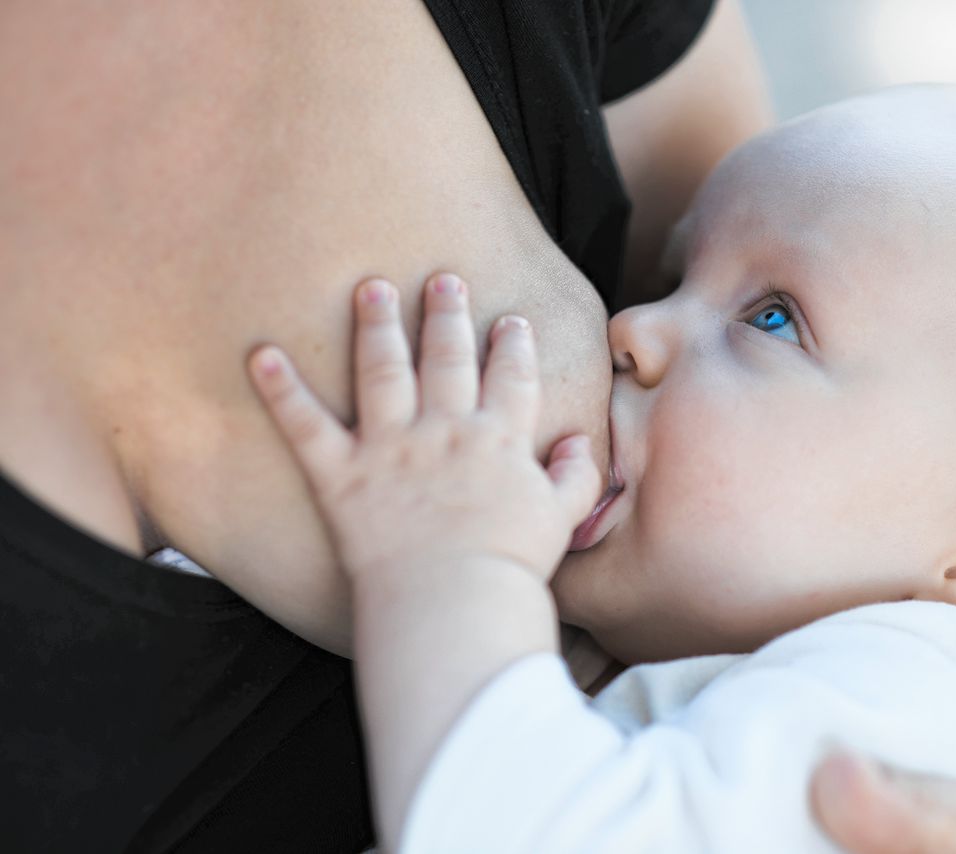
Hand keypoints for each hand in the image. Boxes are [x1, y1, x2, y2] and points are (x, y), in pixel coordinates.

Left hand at [247, 274, 600, 588]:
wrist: (454, 601)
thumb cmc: (511, 565)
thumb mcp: (560, 518)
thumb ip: (575, 475)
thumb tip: (578, 441)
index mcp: (498, 439)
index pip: (510, 377)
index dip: (512, 345)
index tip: (510, 321)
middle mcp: (444, 429)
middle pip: (446, 357)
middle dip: (445, 313)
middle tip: (442, 280)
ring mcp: (390, 448)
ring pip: (382, 370)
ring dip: (376, 324)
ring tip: (371, 288)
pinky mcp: (341, 476)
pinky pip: (305, 426)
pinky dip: (280, 390)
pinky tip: (260, 354)